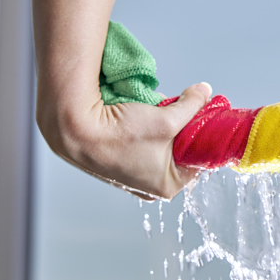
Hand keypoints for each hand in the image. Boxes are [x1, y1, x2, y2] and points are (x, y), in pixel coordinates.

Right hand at [38, 82, 211, 199]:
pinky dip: (145, 131)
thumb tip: (206, 91)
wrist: (73, 130)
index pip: (199, 160)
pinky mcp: (121, 166)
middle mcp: (151, 188)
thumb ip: (192, 105)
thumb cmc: (119, 134)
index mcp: (167, 186)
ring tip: (154, 114)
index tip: (204, 118)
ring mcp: (135, 179)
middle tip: (179, 111)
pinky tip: (139, 118)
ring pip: (162, 147)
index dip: (202, 137)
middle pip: (180, 153)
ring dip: (163, 128)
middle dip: (181, 130)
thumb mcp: (166, 118)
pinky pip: (143, 146)